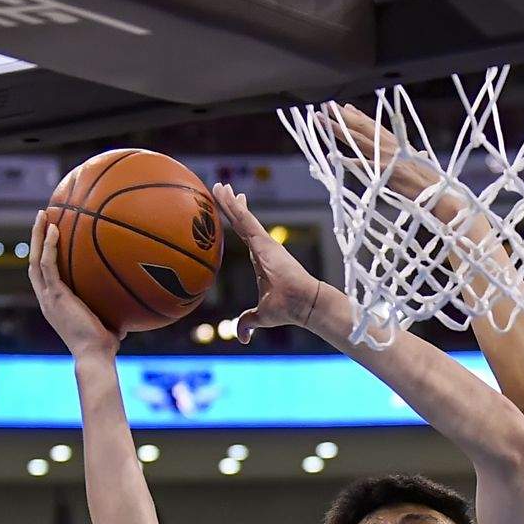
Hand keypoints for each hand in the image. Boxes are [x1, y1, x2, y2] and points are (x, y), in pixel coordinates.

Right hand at [28, 211, 123, 361]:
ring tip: (43, 214)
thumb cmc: (105, 347)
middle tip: (43, 218)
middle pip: (34, 261)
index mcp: (55, 304)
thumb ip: (114, 311)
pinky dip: (48, 246)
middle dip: (36, 238)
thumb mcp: (109, 323)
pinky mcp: (55, 295)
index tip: (50, 238)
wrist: (96, 357)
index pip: (44, 275)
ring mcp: (48, 297)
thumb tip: (133, 307)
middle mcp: (47, 299)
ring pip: (35, 258)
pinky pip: (47, 264)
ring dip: (37, 235)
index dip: (44, 255)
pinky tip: (54, 229)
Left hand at [212, 183, 321, 340]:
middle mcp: (264, 248)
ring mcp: (264, 243)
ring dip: (230, 201)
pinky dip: (233, 206)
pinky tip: (224, 193)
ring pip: (242, 217)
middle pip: (244, 223)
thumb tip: (242, 337)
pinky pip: (244, 219)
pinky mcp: (264, 242)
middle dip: (234, 205)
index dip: (240, 222)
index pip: (248, 237)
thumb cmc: (288, 309)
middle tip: (225, 189)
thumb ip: (248, 322)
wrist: (304, 304)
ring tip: (219, 186)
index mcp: (262, 260)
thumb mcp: (261, 316)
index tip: (236, 209)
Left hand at [329, 104, 465, 225]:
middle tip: (325, 106)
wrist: (440, 194)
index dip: (358, 116)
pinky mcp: (386, 171)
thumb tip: (421, 153)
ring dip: (338, 129)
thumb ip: (415, 157)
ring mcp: (387, 157)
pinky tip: (334, 156)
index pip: (374, 126)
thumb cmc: (432, 183)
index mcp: (398, 143)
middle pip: (362, 127)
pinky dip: (349, 161)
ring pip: (358, 139)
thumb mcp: (421, 164)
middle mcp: (390, 145)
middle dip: (342, 116)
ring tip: (321, 120)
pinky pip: (364, 165)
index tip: (344, 107)